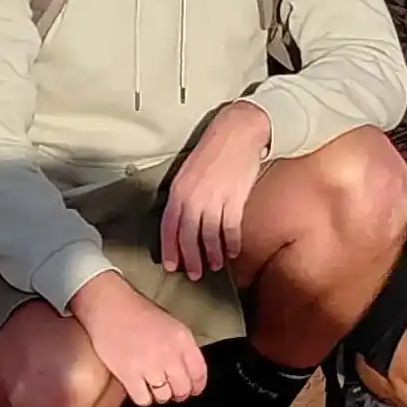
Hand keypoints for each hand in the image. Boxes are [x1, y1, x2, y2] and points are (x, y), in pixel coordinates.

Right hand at [69, 273, 208, 406]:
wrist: (110, 308)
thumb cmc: (140, 313)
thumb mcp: (171, 325)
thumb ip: (182, 347)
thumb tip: (187, 371)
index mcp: (182, 339)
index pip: (199, 373)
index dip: (197, 386)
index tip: (193, 390)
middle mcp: (170, 355)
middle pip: (183, 389)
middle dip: (179, 393)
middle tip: (173, 392)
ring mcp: (149, 366)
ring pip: (163, 397)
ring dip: (160, 395)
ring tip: (153, 387)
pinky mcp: (128, 375)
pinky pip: (143, 399)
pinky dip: (143, 397)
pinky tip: (140, 388)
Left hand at [158, 102, 270, 279]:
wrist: (237, 131)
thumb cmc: (213, 150)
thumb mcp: (188, 172)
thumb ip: (184, 195)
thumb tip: (182, 220)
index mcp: (178, 190)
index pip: (169, 227)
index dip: (170, 249)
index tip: (171, 266)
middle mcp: (193, 197)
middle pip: (188, 236)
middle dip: (191, 258)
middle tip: (194, 275)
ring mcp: (214, 198)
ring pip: (210, 236)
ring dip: (212, 254)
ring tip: (215, 265)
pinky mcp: (235, 198)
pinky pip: (231, 228)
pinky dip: (231, 243)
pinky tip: (233, 252)